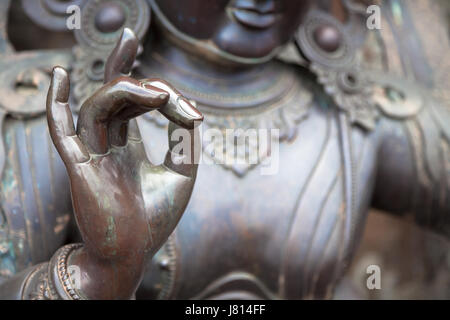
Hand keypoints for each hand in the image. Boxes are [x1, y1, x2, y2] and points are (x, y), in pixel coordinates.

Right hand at [46, 28, 202, 298]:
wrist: (135, 255)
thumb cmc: (155, 218)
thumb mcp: (183, 172)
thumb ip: (187, 137)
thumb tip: (189, 104)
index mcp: (126, 146)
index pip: (129, 103)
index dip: (145, 82)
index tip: (178, 97)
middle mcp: (106, 144)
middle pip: (112, 96)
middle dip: (134, 76)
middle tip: (151, 64)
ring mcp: (91, 153)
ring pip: (97, 106)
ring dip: (124, 90)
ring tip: (155, 92)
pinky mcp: (80, 168)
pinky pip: (61, 131)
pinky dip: (56, 104)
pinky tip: (59, 76)